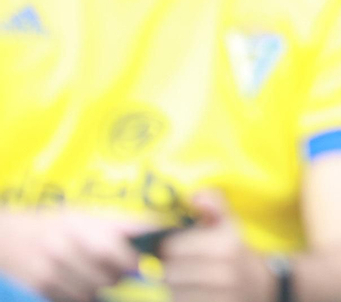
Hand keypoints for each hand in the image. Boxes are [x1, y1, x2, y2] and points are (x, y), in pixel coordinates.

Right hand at [0, 211, 147, 301]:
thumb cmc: (56, 224)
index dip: (130, 261)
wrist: (8, 238)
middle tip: (119, 271)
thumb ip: (120, 224)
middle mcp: (61, 249)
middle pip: (106, 276)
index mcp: (77, 226)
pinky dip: (83, 295)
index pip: (110, 250)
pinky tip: (81, 284)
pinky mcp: (41, 289)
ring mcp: (49, 272)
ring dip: (101, 288)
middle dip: (119, 276)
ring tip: (98, 276)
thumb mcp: (85, 215)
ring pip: (92, 293)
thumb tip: (158, 229)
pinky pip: (74, 300)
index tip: (139, 263)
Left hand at [159, 191, 275, 301]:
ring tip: (189, 281)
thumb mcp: (230, 225)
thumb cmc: (237, 251)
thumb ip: (215, 206)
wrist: (264, 285)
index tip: (177, 248)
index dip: (169, 247)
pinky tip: (194, 292)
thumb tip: (195, 195)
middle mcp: (223, 271)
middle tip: (181, 266)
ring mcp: (221, 295)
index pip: (172, 247)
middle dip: (170, 269)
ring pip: (173, 292)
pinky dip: (183, 299)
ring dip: (175, 287)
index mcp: (226, 245)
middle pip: (169, 272)